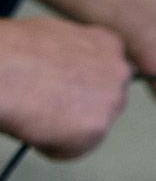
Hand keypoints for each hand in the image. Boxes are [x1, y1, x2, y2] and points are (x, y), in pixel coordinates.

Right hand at [0, 17, 130, 157]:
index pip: (110, 70)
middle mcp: (119, 72)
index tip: (71, 86)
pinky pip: (74, 147)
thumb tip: (68, 67)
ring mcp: (112, 101)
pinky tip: (36, 127)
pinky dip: (54, 145)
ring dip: (69, 126)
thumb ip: (74, 53)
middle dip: (84, 105)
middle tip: (53, 104)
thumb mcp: (53, 34)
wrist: (2, 70)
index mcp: (108, 44)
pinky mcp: (98, 128)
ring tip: (38, 112)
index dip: (87, 81)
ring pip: (93, 125)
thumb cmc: (14, 49)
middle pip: (107, 99)